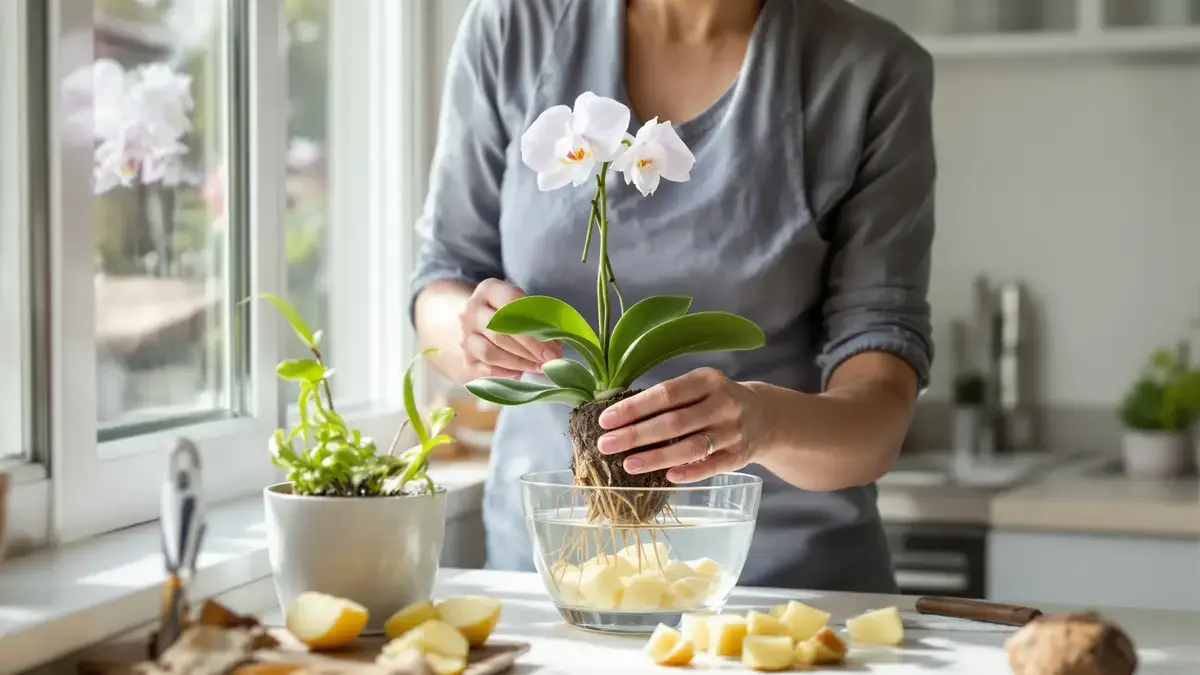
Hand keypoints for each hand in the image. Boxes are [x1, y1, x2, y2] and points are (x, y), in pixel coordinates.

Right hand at [459, 278, 561, 378]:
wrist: (480, 321)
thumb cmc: (512, 311)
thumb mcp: (526, 304)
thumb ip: (541, 319)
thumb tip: (557, 345)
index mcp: (489, 290)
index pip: (511, 304)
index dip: (535, 328)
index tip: (554, 348)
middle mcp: (471, 311)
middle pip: (500, 332)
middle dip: (529, 350)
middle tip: (550, 361)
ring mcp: (465, 335)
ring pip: (490, 353)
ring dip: (519, 363)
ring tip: (539, 367)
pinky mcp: (465, 358)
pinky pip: (483, 370)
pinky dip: (504, 374)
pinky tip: (520, 374)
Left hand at [595, 367, 765, 482]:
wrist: (766, 417)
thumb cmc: (716, 400)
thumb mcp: (699, 386)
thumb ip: (668, 398)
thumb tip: (619, 417)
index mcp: (708, 380)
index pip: (665, 394)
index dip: (634, 408)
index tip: (605, 420)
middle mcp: (723, 404)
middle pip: (673, 422)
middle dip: (635, 435)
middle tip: (606, 445)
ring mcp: (733, 432)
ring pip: (690, 447)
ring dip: (656, 458)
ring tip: (628, 465)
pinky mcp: (739, 457)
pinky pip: (710, 466)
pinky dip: (688, 472)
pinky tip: (666, 477)